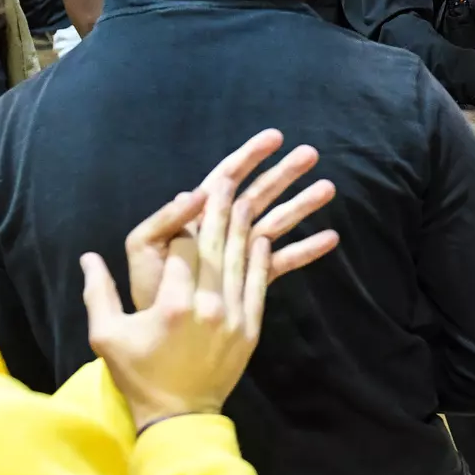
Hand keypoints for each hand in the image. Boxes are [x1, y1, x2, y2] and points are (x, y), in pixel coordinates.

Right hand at [86, 176, 317, 431]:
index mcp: (172, 305)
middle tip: (228, 178)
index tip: (193, 195)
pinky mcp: (250, 328)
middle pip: (215, 247)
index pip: (184, 249)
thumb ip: (98, 293)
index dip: (187, 221)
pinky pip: (258, 284)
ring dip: (242, 227)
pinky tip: (262, 236)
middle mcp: (207, 306)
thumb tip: (87, 256)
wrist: (179, 417)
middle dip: (220, 210)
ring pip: (240, 261)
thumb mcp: (106, 336)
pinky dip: (259, 258)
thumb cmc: (138, 375)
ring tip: (246, 197)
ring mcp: (233, 317)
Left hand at [126, 128, 338, 309]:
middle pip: (258, 193)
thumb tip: (195, 192)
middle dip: (284, 173)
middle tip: (311, 154)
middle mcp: (223, 229)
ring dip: (301, 204)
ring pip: (276, 221)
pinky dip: (305, 249)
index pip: (226, 177)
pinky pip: (282, 260)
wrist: (157, 337)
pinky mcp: (253, 279)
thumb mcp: (144, 246)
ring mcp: (240, 253)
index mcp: (198, 215)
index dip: (249, 156)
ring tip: (328, 188)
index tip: (275, 137)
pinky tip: (330, 238)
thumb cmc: (146, 287)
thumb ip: (166, 220)